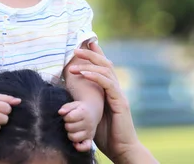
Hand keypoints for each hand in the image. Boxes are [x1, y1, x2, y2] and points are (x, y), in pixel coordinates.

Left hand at [58, 100, 97, 151]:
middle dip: (67, 125)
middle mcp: (88, 123)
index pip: (70, 117)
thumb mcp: (74, 104)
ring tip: (71, 130)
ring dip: (70, 135)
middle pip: (71, 128)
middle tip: (69, 123)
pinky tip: (75, 143)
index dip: (65, 117)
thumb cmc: (81, 108)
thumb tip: (60, 112)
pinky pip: (86, 147)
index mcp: (84, 113)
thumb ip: (66, 107)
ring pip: (75, 138)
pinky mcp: (90, 139)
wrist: (93, 111)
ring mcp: (90, 132)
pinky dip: (79, 147)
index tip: (67, 116)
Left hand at [68, 43, 139, 160]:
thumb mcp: (93, 115)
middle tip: (75, 49)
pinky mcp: (120, 101)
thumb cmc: (106, 135)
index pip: (103, 67)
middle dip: (91, 54)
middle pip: (105, 64)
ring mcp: (119, 94)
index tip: (85, 43)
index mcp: (110, 91)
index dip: (96, 54)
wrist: (122, 150)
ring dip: (89, 64)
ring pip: (106, 70)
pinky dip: (95, 76)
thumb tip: (71, 98)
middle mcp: (116, 89)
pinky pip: (107, 83)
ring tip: (74, 64)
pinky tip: (84, 73)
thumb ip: (87, 103)